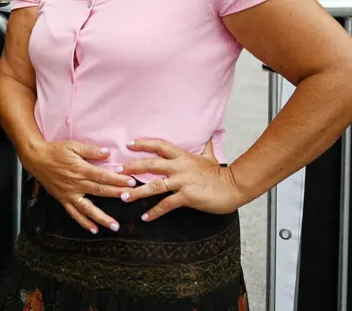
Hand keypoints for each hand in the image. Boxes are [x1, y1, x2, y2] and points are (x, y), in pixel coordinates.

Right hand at [23, 140, 137, 233]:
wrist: (36, 158)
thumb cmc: (55, 150)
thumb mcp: (72, 145)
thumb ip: (90, 150)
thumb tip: (108, 153)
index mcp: (80, 168)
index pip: (102, 175)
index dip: (118, 179)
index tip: (131, 182)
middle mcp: (76, 183)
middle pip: (100, 191)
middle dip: (117, 195)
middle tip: (131, 199)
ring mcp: (69, 194)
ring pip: (88, 208)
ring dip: (102, 217)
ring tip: (115, 226)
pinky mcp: (63, 199)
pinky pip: (74, 213)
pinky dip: (83, 222)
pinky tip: (94, 229)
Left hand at [120, 138, 248, 220]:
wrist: (233, 187)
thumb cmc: (220, 173)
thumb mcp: (210, 156)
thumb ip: (206, 145)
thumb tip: (210, 133)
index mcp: (183, 156)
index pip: (159, 145)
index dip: (144, 143)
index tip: (129, 144)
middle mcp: (179, 167)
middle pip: (151, 164)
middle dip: (132, 167)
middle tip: (118, 172)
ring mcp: (182, 182)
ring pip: (155, 185)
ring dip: (137, 192)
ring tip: (124, 197)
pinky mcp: (187, 196)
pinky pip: (167, 204)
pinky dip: (155, 212)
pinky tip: (145, 217)